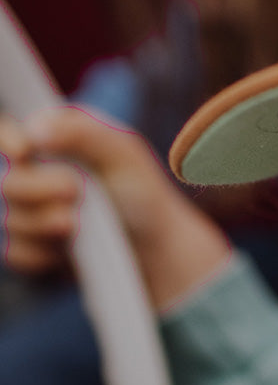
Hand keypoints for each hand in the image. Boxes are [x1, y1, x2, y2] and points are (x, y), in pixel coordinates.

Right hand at [0, 106, 231, 309]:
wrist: (154, 247)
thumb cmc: (141, 192)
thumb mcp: (123, 154)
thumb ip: (83, 133)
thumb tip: (35, 130)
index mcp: (50, 139)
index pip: (6, 131)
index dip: (7, 139)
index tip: (24, 151)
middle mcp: (33, 174)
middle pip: (9, 183)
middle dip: (40, 190)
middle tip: (74, 191)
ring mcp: (29, 213)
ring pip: (12, 220)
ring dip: (46, 224)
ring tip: (79, 224)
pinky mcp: (32, 249)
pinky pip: (17, 254)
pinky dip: (43, 254)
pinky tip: (69, 250)